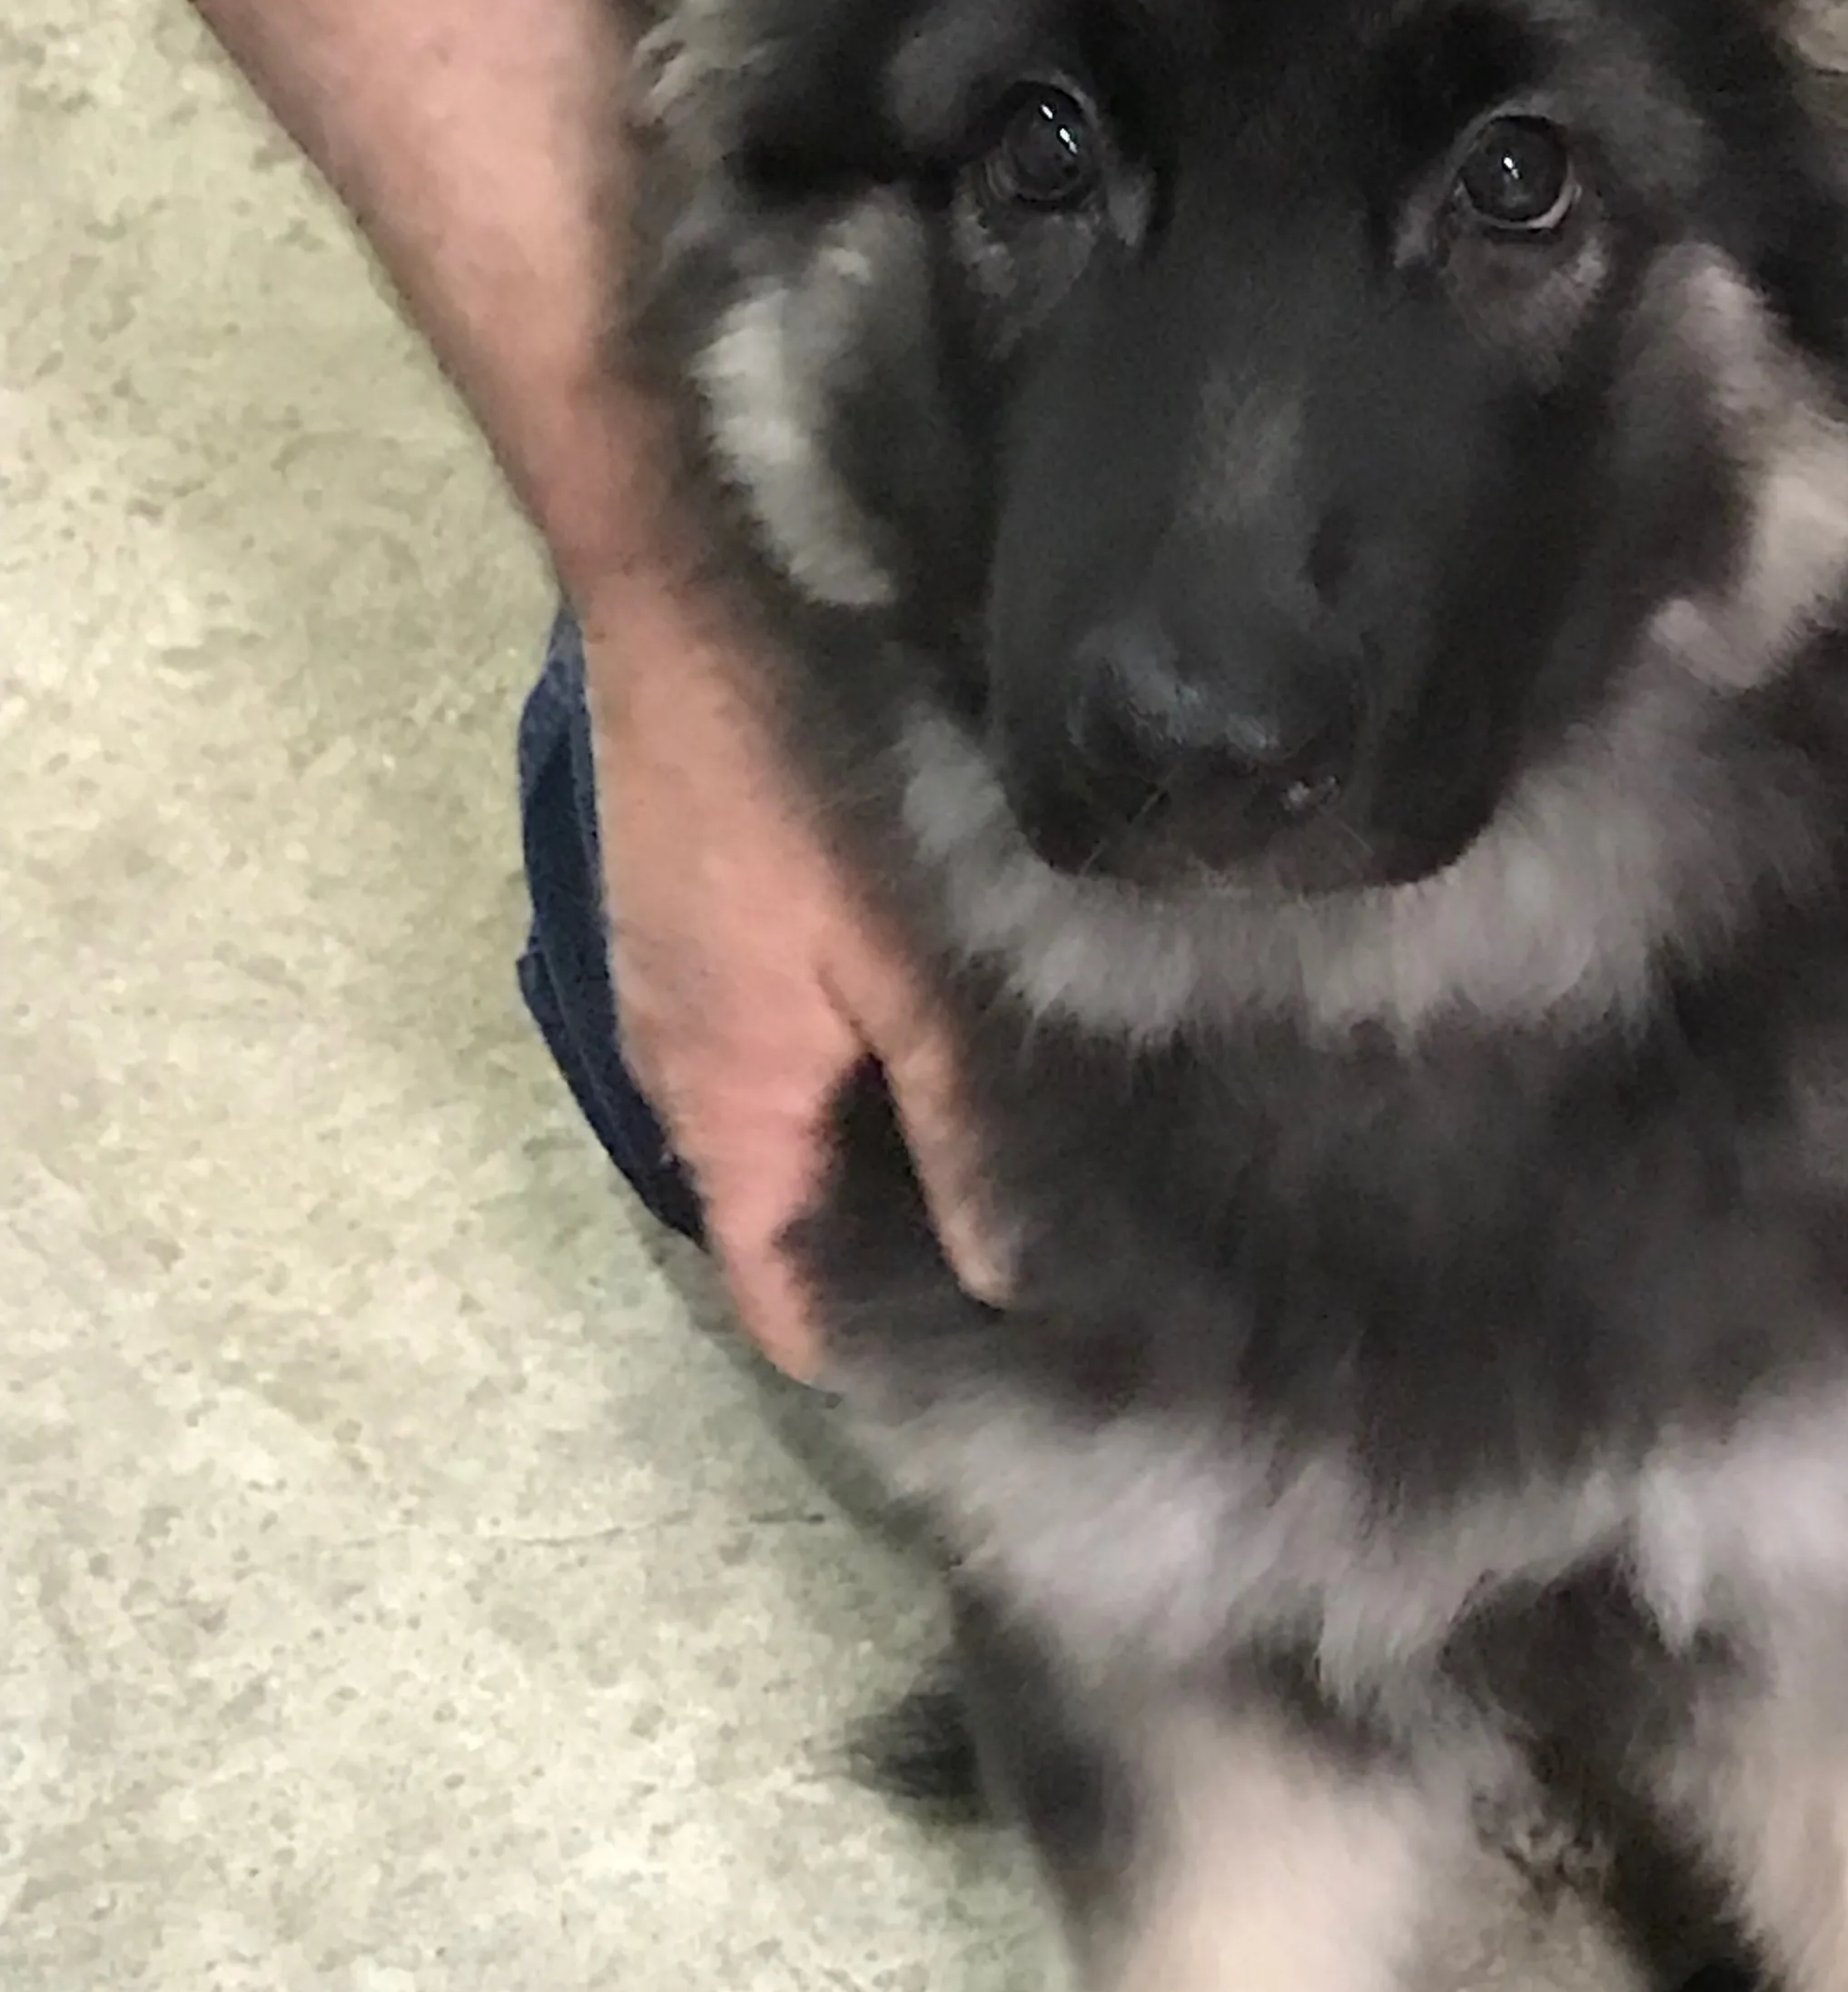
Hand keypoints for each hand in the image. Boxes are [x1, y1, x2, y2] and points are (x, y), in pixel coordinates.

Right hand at [581, 580, 1006, 1373]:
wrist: (683, 616)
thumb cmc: (800, 792)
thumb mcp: (910, 973)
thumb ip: (961, 1130)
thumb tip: (1005, 1280)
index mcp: (726, 1110)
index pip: (769, 1299)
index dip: (861, 1353)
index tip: (980, 1375)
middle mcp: (679, 1076)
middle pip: (772, 1221)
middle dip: (879, 1262)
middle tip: (1031, 1274)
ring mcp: (673, 1000)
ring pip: (771, 1134)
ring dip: (862, 1166)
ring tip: (1002, 1174)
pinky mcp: (687, 935)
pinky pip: (762, 1057)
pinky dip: (836, 1086)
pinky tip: (926, 1057)